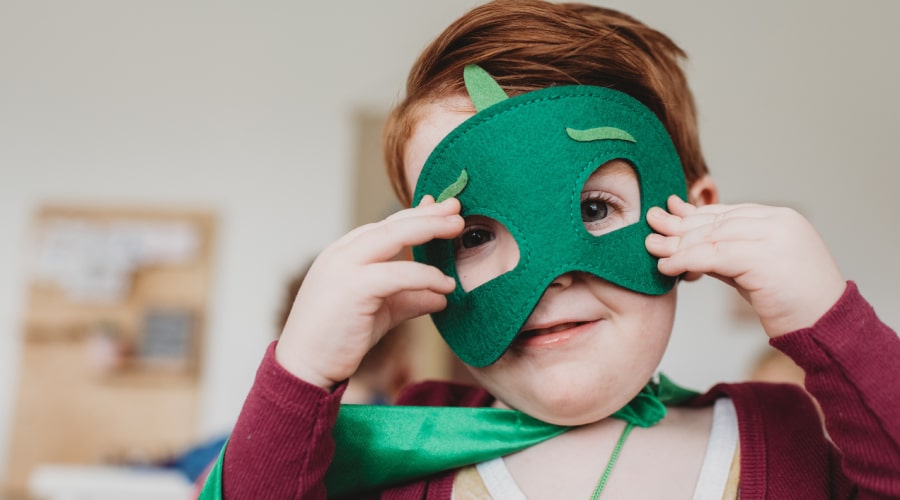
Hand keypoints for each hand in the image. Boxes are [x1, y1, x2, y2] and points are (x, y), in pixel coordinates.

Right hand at [276, 196, 462, 387]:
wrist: (304, 368)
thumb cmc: (337, 339)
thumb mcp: (381, 312)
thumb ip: (409, 298)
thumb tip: (441, 296)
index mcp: (343, 253)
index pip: (385, 226)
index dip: (416, 215)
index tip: (442, 209)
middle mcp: (342, 253)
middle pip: (392, 223)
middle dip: (428, 213)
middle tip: (457, 207)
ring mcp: (344, 267)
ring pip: (394, 236)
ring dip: (430, 228)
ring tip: (458, 228)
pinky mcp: (353, 288)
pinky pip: (399, 274)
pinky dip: (426, 276)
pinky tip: (446, 285)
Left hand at [645, 195, 845, 337]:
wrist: (828, 328)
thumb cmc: (792, 304)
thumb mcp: (753, 270)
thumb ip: (725, 253)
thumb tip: (684, 245)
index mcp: (781, 219)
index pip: (728, 212)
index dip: (695, 214)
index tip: (669, 213)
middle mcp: (779, 221)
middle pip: (717, 221)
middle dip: (680, 225)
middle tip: (651, 226)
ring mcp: (774, 237)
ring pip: (712, 236)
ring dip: (678, 243)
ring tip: (652, 248)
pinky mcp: (765, 258)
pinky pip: (714, 256)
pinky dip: (686, 260)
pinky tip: (667, 267)